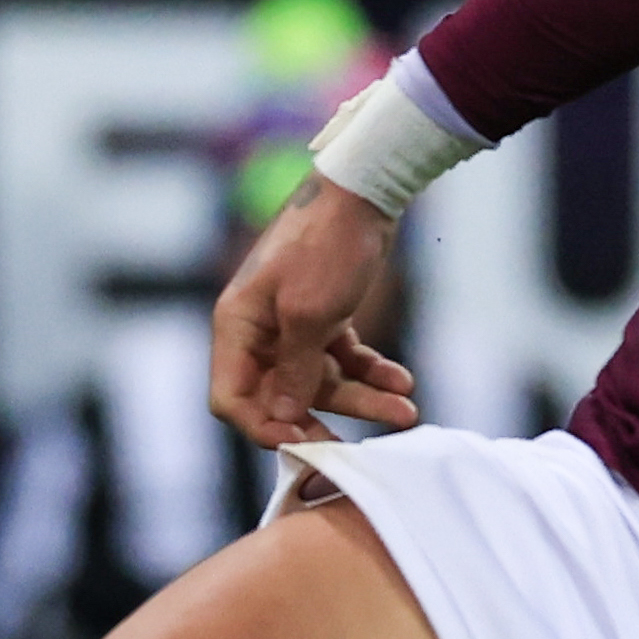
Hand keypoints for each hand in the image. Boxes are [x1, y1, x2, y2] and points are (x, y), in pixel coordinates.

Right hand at [208, 176, 418, 454]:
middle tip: (355, 448)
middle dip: (324, 419)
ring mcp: (292, 324)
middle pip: (282, 396)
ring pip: (321, 380)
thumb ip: (296, 370)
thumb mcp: (311, 314)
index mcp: (238, 326)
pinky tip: (402, 380)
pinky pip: (343, 358)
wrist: (365, 190)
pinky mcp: (324, 316)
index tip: (303, 443)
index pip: (231, 398)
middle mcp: (259, 330)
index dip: (262, 426)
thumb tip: (283, 418)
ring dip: (363, 397)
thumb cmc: (325, 245)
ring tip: (406, 409)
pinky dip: (371, 371)